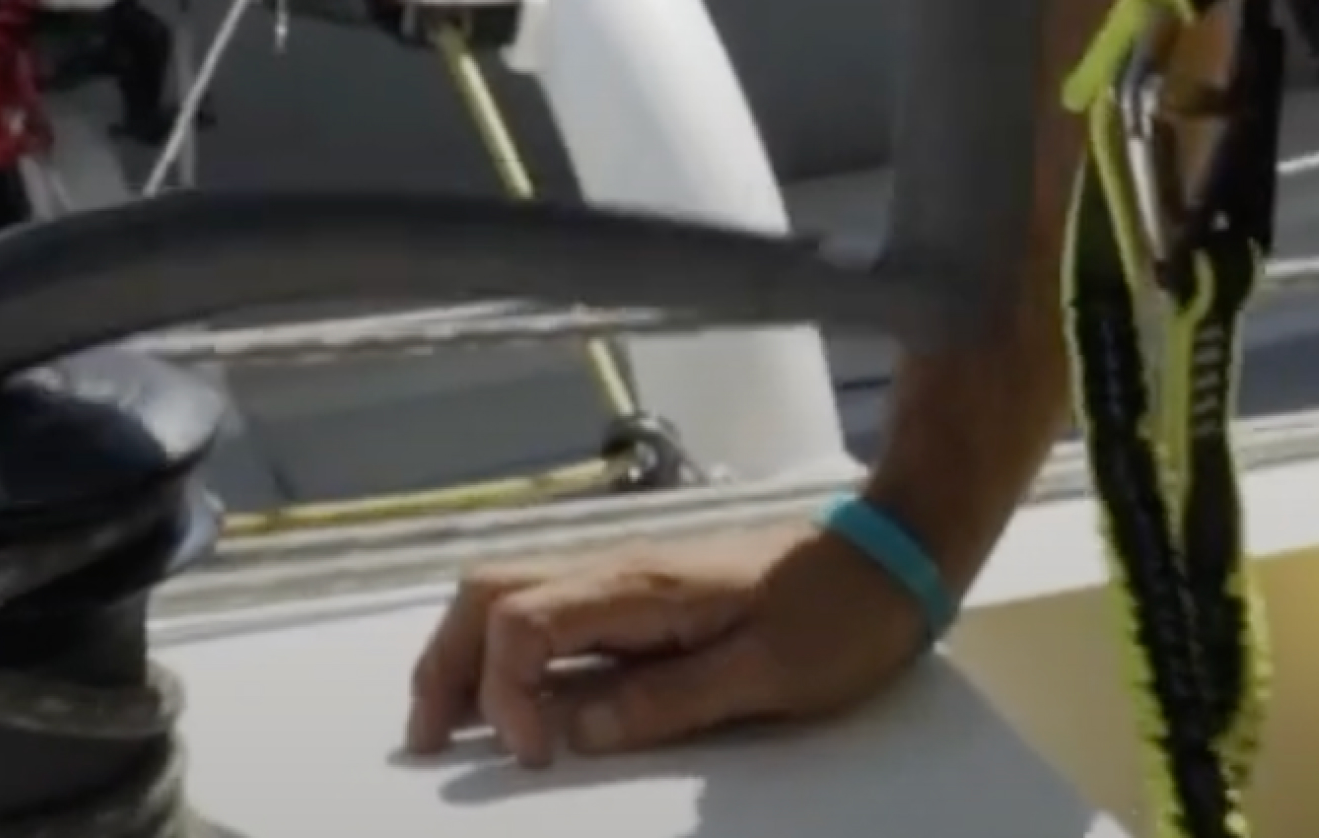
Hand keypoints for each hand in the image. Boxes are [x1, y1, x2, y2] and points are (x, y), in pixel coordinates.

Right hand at [401, 520, 933, 769]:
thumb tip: (570, 731)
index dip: (505, 693)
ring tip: (451, 726)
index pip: (522, 621)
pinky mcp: (644, 599)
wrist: (891, 558)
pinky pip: (550, 613)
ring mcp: (627, 581)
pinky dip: (509, 653)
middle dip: (445, 661)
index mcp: (640, 587)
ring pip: (511, 595)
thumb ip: (664, 702)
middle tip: (428, 741)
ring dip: (468, 655)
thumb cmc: (838, 618)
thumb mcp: (764, 675)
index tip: (537, 760)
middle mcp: (618, 572)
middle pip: (490, 592)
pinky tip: (515, 701)